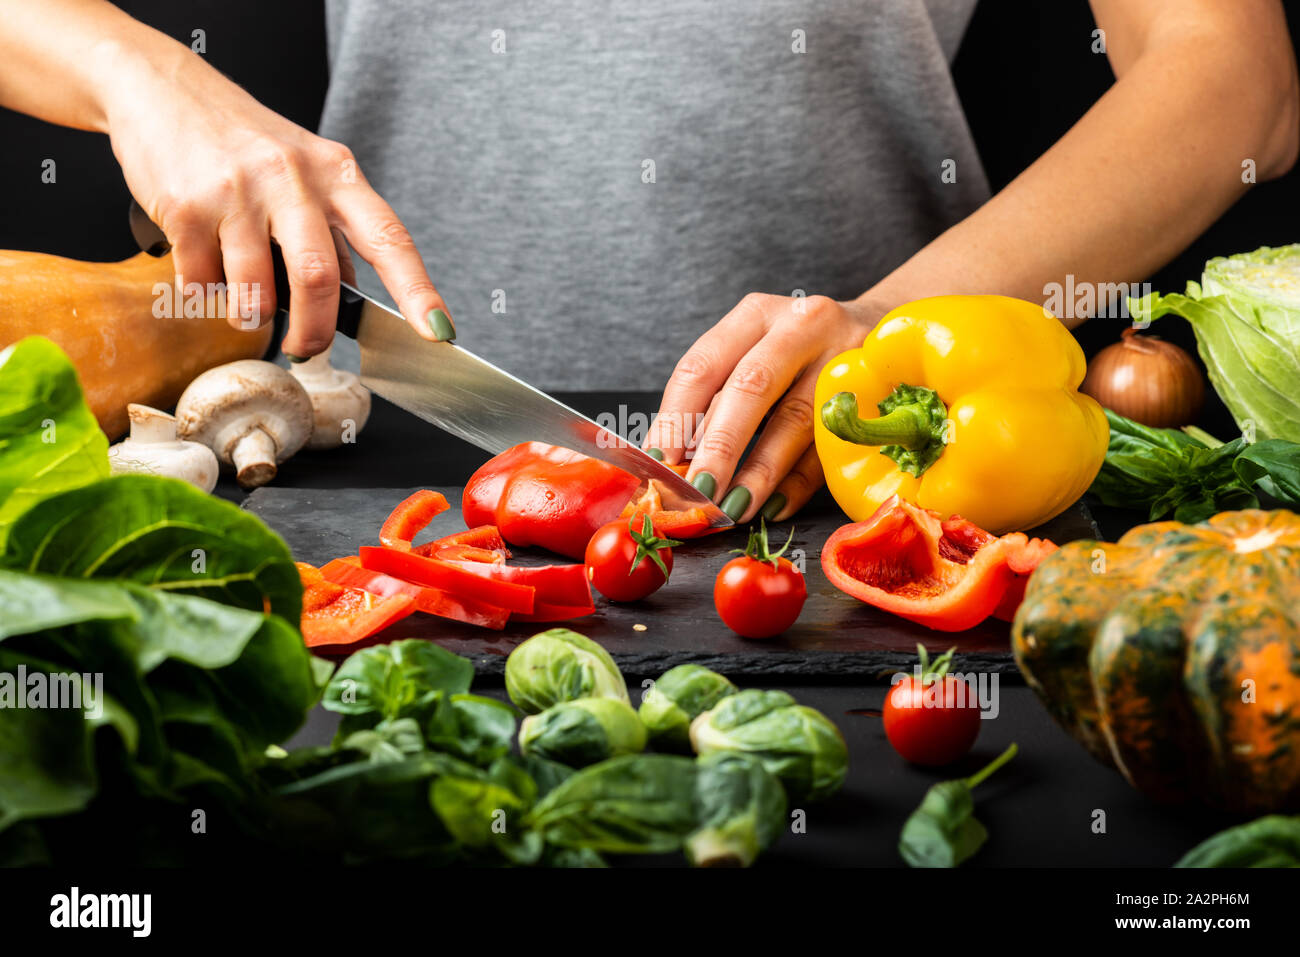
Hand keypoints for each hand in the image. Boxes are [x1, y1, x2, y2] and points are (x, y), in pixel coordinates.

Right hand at [101, 42, 452, 356]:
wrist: (161, 87)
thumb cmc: (241, 140)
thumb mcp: (305, 173)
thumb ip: (331, 231)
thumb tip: (348, 296)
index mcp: (337, 173)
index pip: (390, 239)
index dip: (418, 291)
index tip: (438, 331)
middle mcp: (293, 177)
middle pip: (319, 278)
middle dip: (314, 333)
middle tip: (305, 350)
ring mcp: (238, 190)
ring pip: (257, 292)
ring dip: (251, 315)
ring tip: (244, 301)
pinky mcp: (187, 206)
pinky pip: (202, 282)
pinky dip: (206, 292)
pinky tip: (205, 263)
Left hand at [645, 293, 883, 522]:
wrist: (888, 341)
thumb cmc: (801, 356)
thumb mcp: (756, 356)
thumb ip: (716, 400)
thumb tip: (672, 462)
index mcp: (756, 315)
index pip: (704, 365)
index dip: (677, 416)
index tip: (660, 462)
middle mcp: (801, 326)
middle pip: (750, 388)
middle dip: (719, 446)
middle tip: (698, 491)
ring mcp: (842, 359)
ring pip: (794, 420)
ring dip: (758, 472)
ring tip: (732, 508)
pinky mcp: (873, 397)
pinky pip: (829, 447)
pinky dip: (796, 484)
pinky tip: (772, 508)